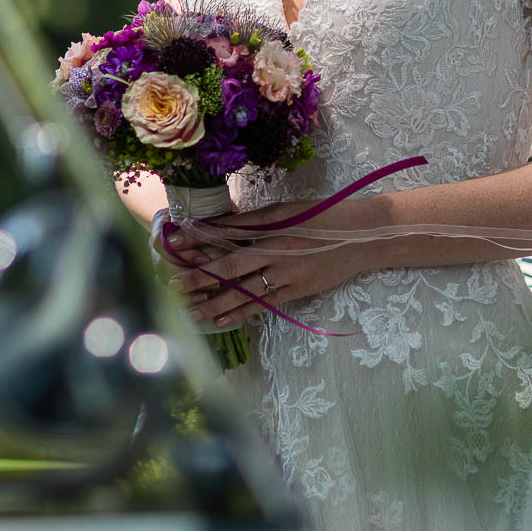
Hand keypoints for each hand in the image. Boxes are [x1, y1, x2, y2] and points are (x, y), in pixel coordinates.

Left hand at [165, 198, 373, 329]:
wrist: (361, 236)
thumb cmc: (321, 216)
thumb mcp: (285, 210)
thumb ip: (252, 221)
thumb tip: (217, 226)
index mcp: (272, 226)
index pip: (227, 234)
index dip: (199, 239)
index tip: (173, 243)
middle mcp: (276, 251)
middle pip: (230, 266)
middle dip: (198, 277)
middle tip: (170, 286)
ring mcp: (287, 274)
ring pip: (243, 291)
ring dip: (213, 302)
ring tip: (187, 312)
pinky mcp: (297, 291)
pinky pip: (264, 304)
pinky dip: (241, 312)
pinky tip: (220, 320)